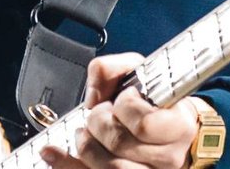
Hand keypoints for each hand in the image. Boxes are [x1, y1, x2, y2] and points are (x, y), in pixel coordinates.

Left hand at [40, 52, 205, 168]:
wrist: (174, 126)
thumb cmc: (156, 100)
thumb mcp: (138, 71)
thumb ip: (109, 70)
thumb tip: (93, 98)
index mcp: (178, 127)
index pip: (143, 124)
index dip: (125, 107)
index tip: (125, 98)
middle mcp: (170, 157)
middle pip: (119, 143)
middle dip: (99, 121)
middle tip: (103, 113)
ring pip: (110, 168)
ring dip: (87, 145)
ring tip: (88, 132)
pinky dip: (67, 165)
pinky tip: (52, 153)